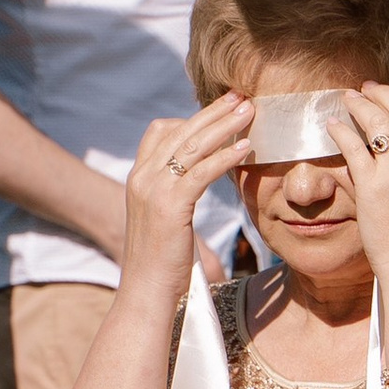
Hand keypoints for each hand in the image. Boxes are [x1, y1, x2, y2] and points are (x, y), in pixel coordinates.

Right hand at [119, 99, 252, 291]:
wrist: (146, 292)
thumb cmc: (162, 263)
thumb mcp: (165, 220)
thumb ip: (176, 195)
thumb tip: (199, 183)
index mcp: (139, 178)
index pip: (161, 131)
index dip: (192, 117)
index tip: (221, 107)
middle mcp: (141, 177)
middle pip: (180, 130)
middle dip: (213, 111)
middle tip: (241, 95)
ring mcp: (153, 190)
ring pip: (191, 145)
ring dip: (224, 125)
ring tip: (250, 110)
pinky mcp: (169, 206)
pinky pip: (201, 172)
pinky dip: (225, 157)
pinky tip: (246, 149)